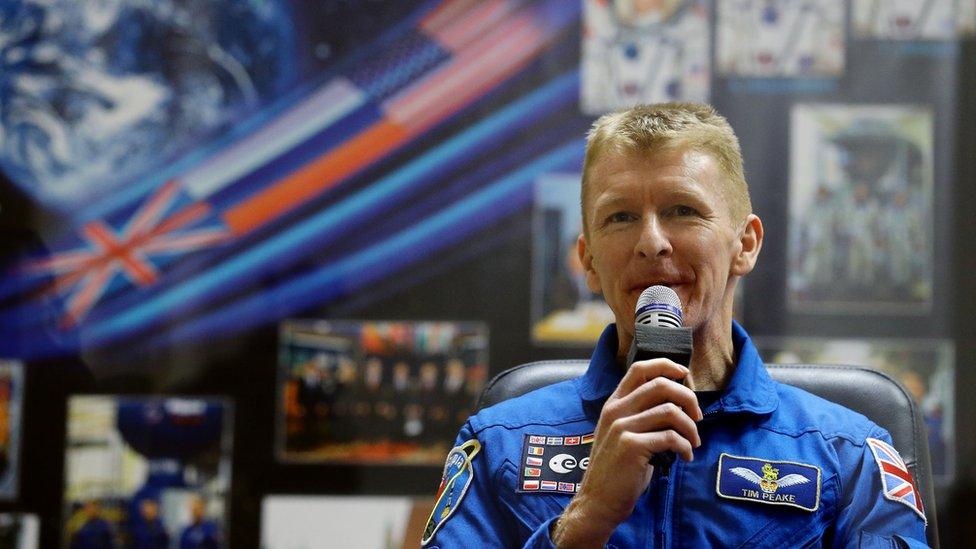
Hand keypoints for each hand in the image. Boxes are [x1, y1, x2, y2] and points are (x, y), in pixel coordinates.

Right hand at [552, 359, 702, 546]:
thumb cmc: (617, 469)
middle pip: (660, 385)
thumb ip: (642, 415)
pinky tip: (685, 457)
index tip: (684, 375)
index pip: (639, 369)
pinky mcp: (631, 446)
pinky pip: (670, 437)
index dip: (666, 365)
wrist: (598, 501)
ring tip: (694, 442)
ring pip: (670, 411)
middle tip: (697, 417)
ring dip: (690, 427)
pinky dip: (685, 446)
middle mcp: (616, 410)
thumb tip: (677, 404)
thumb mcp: (623, 434)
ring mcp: (621, 427)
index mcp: (614, 404)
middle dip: (688, 398)